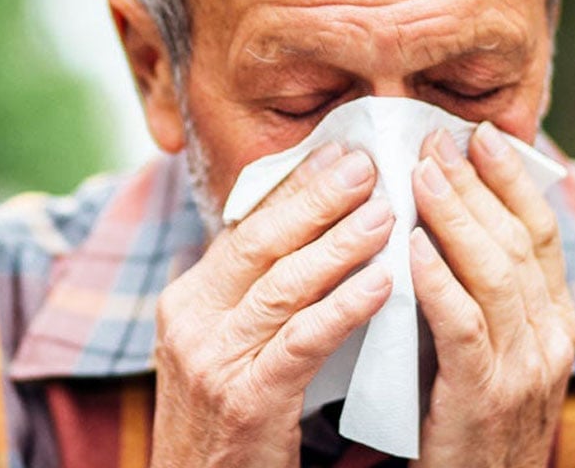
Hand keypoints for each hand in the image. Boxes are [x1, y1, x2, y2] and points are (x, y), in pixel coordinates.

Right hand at [151, 143, 394, 467]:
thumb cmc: (227, 421)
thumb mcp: (225, 347)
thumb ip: (256, 296)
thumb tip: (311, 235)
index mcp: (187, 300)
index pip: (247, 228)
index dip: (295, 187)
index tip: (340, 152)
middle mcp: (191, 322)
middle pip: (262, 243)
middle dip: (319, 199)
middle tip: (368, 165)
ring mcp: (212, 361)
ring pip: (285, 286)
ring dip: (340, 244)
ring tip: (387, 212)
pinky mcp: (244, 401)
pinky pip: (301, 343)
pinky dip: (343, 309)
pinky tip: (382, 284)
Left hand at [408, 124, 574, 467]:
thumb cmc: (472, 419)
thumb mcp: (493, 349)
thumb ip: (480, 293)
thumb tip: (442, 220)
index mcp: (558, 320)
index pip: (542, 232)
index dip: (512, 179)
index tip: (480, 133)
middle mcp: (553, 338)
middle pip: (518, 241)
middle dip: (475, 183)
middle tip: (435, 138)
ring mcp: (526, 370)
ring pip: (496, 274)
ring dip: (456, 217)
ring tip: (419, 173)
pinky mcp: (485, 399)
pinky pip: (464, 328)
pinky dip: (439, 283)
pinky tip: (411, 248)